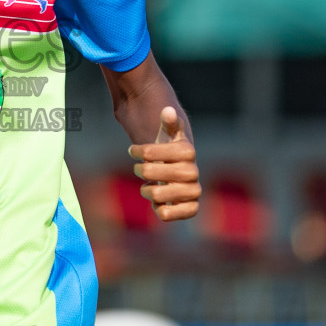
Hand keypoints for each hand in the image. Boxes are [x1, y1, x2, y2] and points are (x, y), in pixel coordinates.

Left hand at [128, 107, 200, 221]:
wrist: (182, 172)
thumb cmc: (170, 150)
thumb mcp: (169, 133)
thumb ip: (169, 122)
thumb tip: (168, 111)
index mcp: (187, 151)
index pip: (148, 151)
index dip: (138, 151)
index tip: (133, 150)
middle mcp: (193, 172)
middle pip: (149, 172)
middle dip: (141, 170)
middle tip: (141, 169)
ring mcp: (193, 192)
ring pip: (156, 194)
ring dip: (146, 191)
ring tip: (149, 187)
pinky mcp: (191, 209)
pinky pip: (167, 215)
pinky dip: (158, 208)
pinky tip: (158, 202)